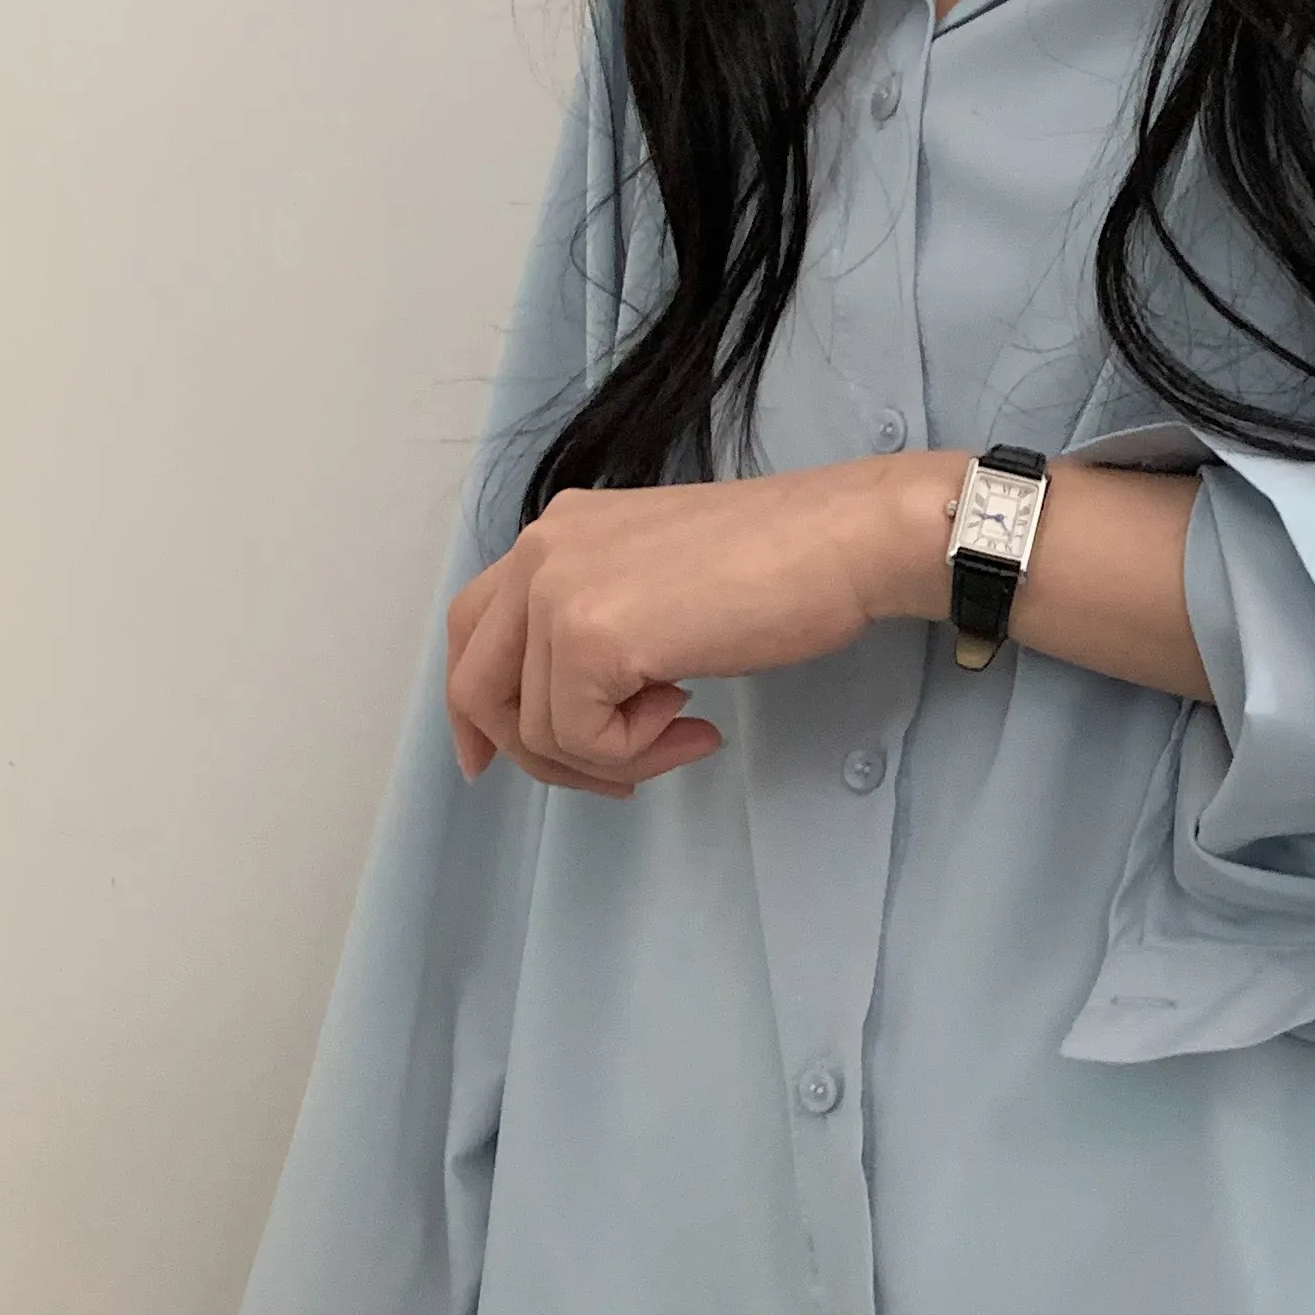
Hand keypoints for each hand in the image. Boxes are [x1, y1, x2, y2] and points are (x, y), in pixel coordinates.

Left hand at [445, 458, 949, 794]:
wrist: (842, 543)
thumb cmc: (784, 567)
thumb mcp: (662, 585)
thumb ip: (603, 625)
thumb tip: (570, 709)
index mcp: (557, 534)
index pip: (472, 629)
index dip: (475, 708)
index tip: (495, 759)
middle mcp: (541, 551)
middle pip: (478, 687)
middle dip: (542, 754)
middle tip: (616, 779)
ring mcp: (558, 589)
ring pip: (536, 728)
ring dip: (615, 756)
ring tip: (687, 730)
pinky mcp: (590, 634)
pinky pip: (580, 739)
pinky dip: (637, 753)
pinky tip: (696, 722)